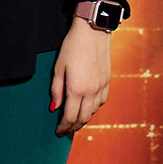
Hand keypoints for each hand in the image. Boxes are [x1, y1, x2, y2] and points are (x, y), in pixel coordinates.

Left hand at [49, 17, 112, 135]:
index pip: (70, 117)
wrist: (93, 31)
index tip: (58, 132)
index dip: (64, 127)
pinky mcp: (108, 81)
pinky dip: (94, 108)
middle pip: (83, 118)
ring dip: (84, 118)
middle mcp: (91, 91)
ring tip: (75, 120)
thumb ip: (56, 90)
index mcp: (76, 89)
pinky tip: (88, 106)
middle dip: (73, 127)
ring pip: (94, 111)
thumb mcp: (58, 67)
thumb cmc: (72, 47)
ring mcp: (101, 86)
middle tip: (66, 130)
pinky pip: (102, 101)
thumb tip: (54, 108)